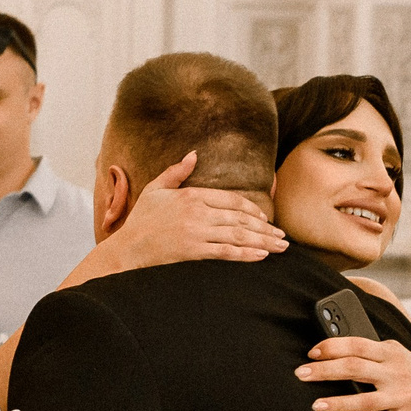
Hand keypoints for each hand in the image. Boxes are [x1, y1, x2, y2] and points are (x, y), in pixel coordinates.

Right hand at [102, 150, 286, 272]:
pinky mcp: (194, 251)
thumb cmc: (140, 220)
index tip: (265, 218)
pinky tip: (261, 256)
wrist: (127, 249)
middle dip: (265, 228)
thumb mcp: (156, 189)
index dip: (252, 209)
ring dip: (263, 241)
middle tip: (283, 236)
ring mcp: (196, 232)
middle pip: (240, 218)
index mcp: (191, 196)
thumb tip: (194, 154)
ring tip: (280, 247)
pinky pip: (226, 252)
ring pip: (238, 235)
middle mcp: (197, 212)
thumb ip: (176, 172)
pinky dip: (246, 254)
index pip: (231, 199)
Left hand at [297, 336, 410, 410]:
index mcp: (392, 352)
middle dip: (324, 371)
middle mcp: (396, 373)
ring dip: (336, 402)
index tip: (311, 352)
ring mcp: (403, 396)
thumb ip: (374, 352)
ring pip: (363, 400)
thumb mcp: (400, 357)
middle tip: (300, 374)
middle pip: (354, 368)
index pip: (357, 344)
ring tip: (315, 405)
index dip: (331, 346)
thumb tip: (335, 347)